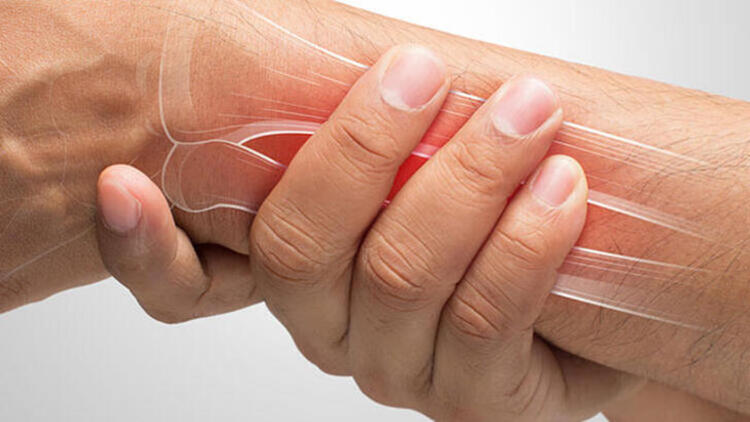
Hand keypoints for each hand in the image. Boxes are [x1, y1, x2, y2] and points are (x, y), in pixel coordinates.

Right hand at [95, 45, 640, 419]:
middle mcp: (327, 328)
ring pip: (398, 275)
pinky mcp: (470, 398)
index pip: (185, 283)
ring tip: (527, 112)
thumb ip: (366, 138)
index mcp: (294, 277)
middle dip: (363, 146)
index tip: (121, 182)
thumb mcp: (415, 166)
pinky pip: (483, 321)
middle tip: (421, 72)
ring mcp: (394, 367)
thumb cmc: (491, 216)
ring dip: (468, 179)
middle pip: (303, 250)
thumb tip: (349, 57)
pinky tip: (560, 188)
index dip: (143, 247)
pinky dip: (523, 243)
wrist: (587, 296)